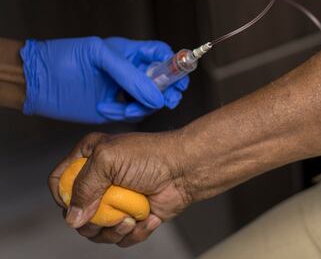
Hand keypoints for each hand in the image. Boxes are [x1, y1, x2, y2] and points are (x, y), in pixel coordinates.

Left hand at [20, 37, 188, 122]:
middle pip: (163, 81)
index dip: (174, 64)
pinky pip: (132, 115)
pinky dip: (124, 116)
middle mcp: (130, 72)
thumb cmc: (63, 59)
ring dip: (143, 107)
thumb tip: (156, 94)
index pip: (161, 55)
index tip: (178, 76)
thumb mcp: (99, 56)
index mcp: (130, 53)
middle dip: (168, 91)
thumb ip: (130, 75)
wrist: (39, 82)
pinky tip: (107, 109)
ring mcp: (123, 91)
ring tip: (125, 108)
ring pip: (150, 101)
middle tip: (167, 99)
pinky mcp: (114, 109)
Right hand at [48, 131, 191, 246]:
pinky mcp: (133, 217)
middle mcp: (100, 181)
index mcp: (89, 159)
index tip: (77, 204)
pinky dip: (135, 233)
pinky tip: (149, 218)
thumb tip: (73, 218)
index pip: (59, 182)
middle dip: (91, 222)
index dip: (62, 197)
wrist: (186, 170)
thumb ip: (83, 186)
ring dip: (114, 231)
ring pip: (97, 231)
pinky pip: (121, 238)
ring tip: (131, 219)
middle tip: (110, 215)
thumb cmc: (151, 156)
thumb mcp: (108, 160)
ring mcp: (116, 201)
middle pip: (75, 215)